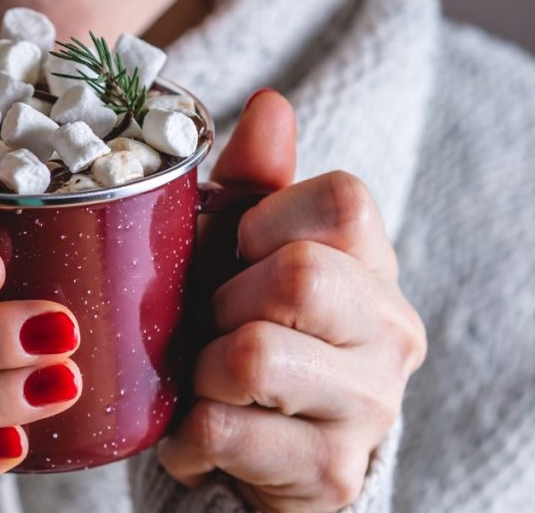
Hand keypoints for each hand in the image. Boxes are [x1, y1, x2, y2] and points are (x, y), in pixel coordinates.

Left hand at [158, 92, 426, 511]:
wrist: (267, 454)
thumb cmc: (249, 329)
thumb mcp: (244, 251)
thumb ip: (255, 181)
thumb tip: (270, 103)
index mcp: (372, 264)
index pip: (342, 201)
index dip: (265, 221)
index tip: (238, 254)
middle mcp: (390, 332)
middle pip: (297, 276)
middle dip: (224, 300)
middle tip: (212, 324)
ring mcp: (370, 407)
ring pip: (253, 356)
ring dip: (200, 368)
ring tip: (204, 381)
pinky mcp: (329, 472)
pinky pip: (223, 430)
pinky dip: (185, 433)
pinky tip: (196, 433)